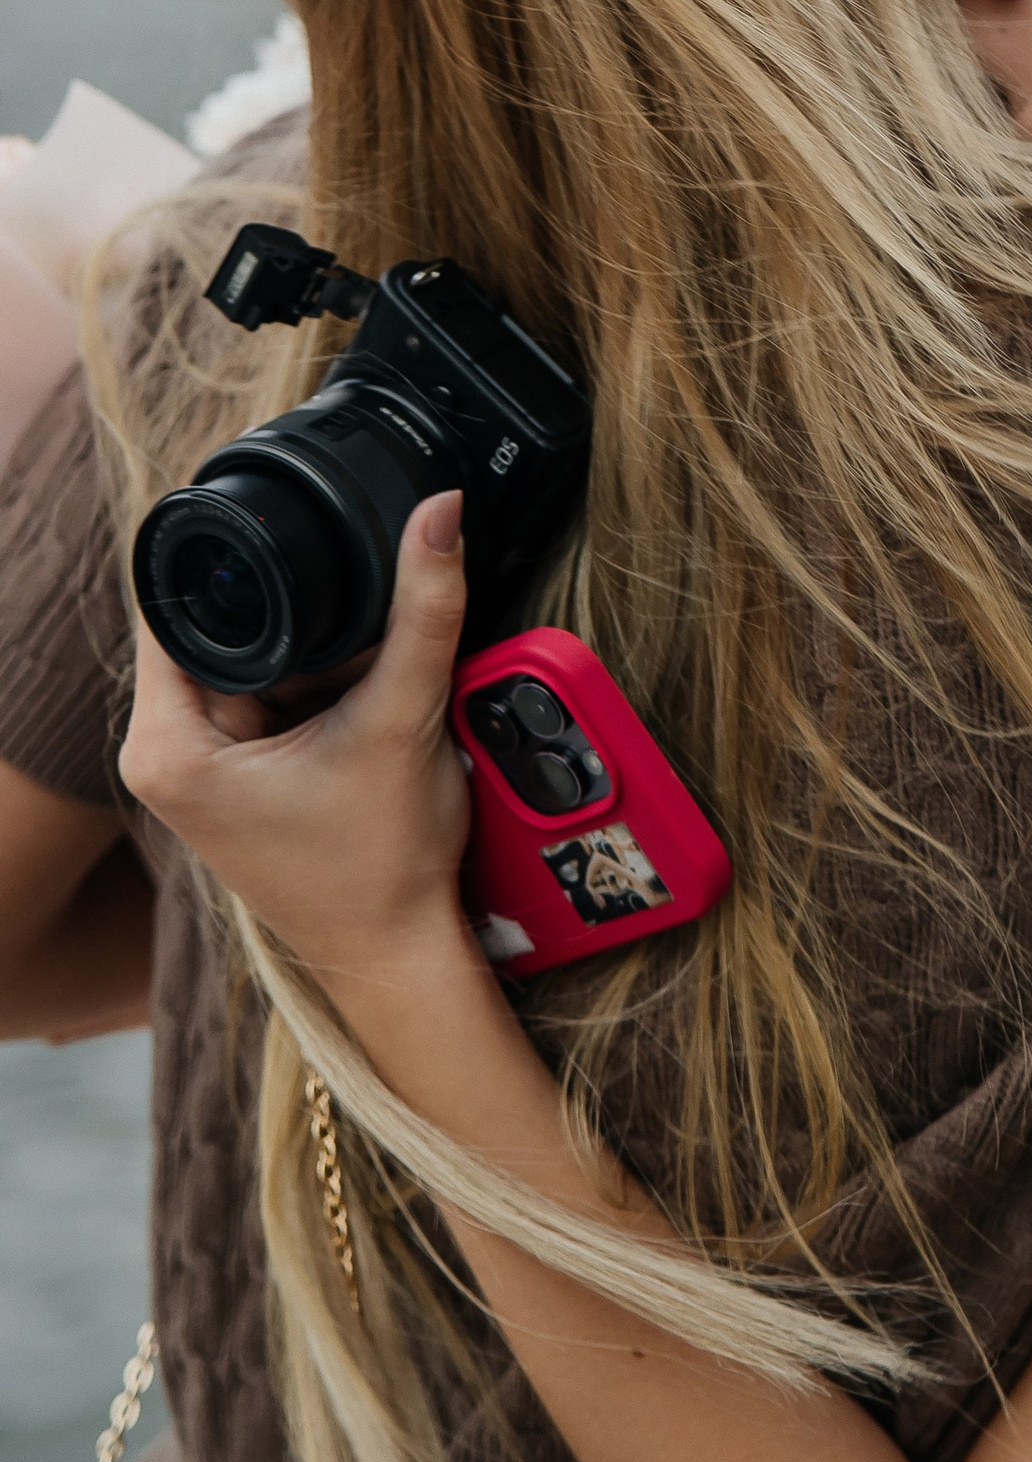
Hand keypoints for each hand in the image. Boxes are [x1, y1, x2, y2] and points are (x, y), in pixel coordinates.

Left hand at [119, 494, 474, 987]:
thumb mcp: (402, 718)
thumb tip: (440, 511)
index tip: (300, 542)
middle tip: (356, 662)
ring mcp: (197, 767)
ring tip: (359, 705)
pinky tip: (355, 719)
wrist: (397, 950)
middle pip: (226, 629)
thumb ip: (424, 610)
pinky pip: (270, 693)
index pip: (182, 608)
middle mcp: (163, 754)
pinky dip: (319, 689)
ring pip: (256, 658)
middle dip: (299, 622)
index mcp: (167, 746)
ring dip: (315, 657)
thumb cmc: (380, 866)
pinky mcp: (233, 774)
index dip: (244, 563)